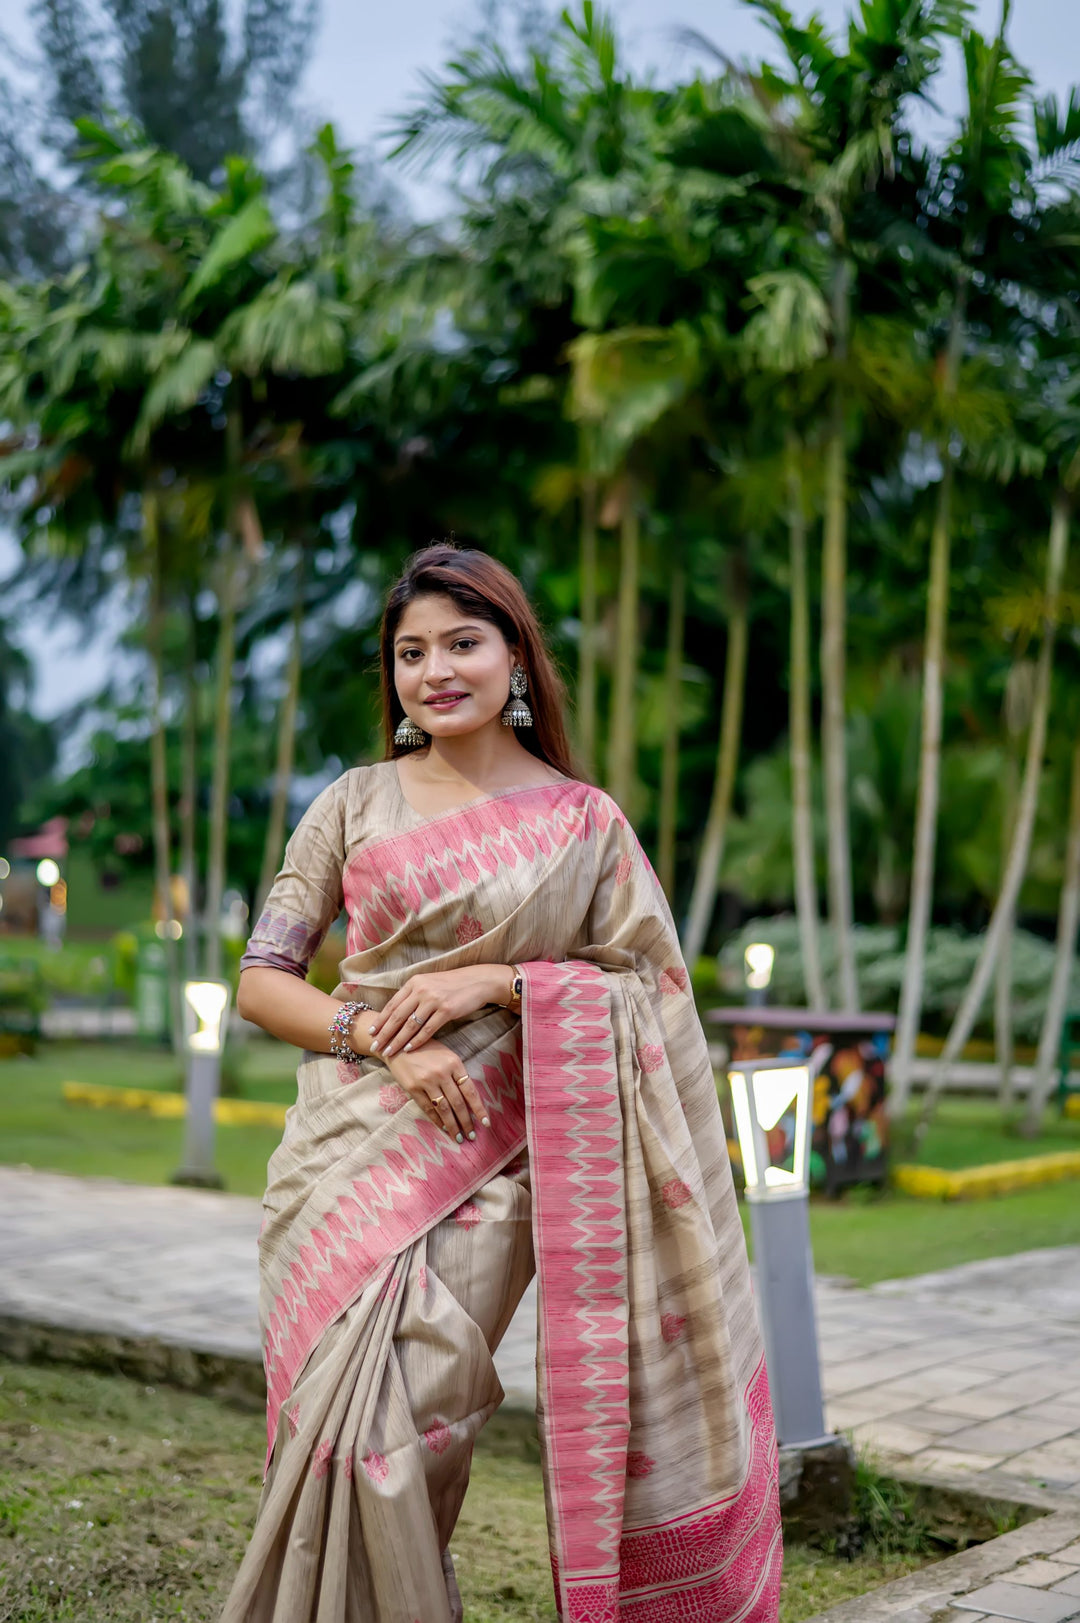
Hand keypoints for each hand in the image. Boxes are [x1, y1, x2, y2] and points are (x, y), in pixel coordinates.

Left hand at [368, 966, 513, 1058]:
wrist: (477, 981)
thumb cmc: (452, 985)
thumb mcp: (429, 983)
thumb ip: (413, 994)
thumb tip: (396, 1012)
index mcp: (414, 982)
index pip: (393, 1004)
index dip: (381, 1020)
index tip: (371, 1033)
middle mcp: (421, 989)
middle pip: (398, 1016)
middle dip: (385, 1033)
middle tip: (375, 1046)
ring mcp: (433, 999)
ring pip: (410, 1025)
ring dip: (398, 1040)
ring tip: (389, 1052)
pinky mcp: (446, 1010)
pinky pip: (427, 1029)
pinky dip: (417, 1041)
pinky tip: (409, 1049)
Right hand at [385, 1041, 489, 1141]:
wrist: (399, 1045)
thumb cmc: (427, 1049)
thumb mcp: (447, 1055)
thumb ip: (458, 1073)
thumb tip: (469, 1098)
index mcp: (454, 1063)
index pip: (470, 1091)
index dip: (479, 1109)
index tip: (485, 1123)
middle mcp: (442, 1073)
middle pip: (458, 1103)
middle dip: (466, 1122)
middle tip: (471, 1136)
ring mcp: (426, 1081)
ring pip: (444, 1109)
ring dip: (452, 1125)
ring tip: (458, 1137)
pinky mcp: (413, 1088)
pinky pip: (427, 1108)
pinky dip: (436, 1120)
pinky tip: (443, 1128)